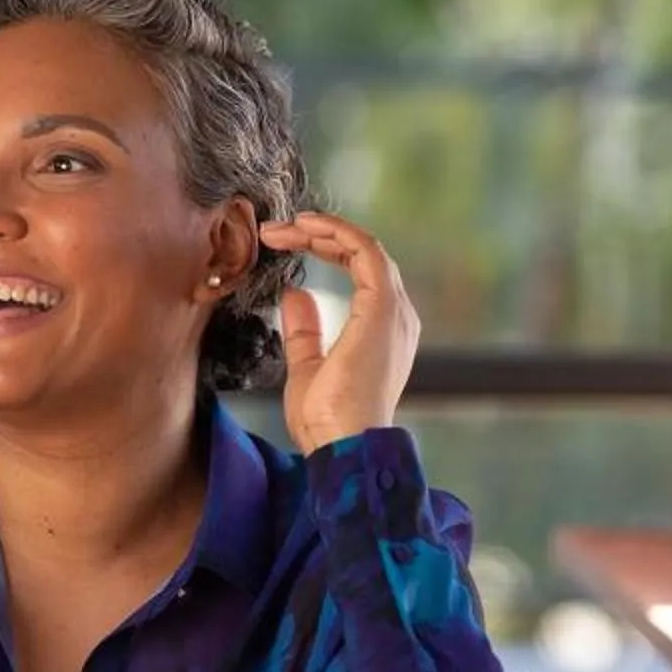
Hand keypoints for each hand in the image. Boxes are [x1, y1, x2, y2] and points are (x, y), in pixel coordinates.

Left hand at [254, 210, 420, 452]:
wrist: (343, 444)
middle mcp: (396, 317)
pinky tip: (306, 227)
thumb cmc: (326, 421)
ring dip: (323, 231)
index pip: (358, 273)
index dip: (323, 251)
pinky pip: (366, 252)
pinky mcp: (384, 307)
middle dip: (318, 237)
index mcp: (382, 331)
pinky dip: (337, 233)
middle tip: (275, 231)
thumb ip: (305, 332)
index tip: (282, 243)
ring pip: (365, 248)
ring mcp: (394, 311)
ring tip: (284, 226)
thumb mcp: (306, 368)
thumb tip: (296, 296)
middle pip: (361, 257)